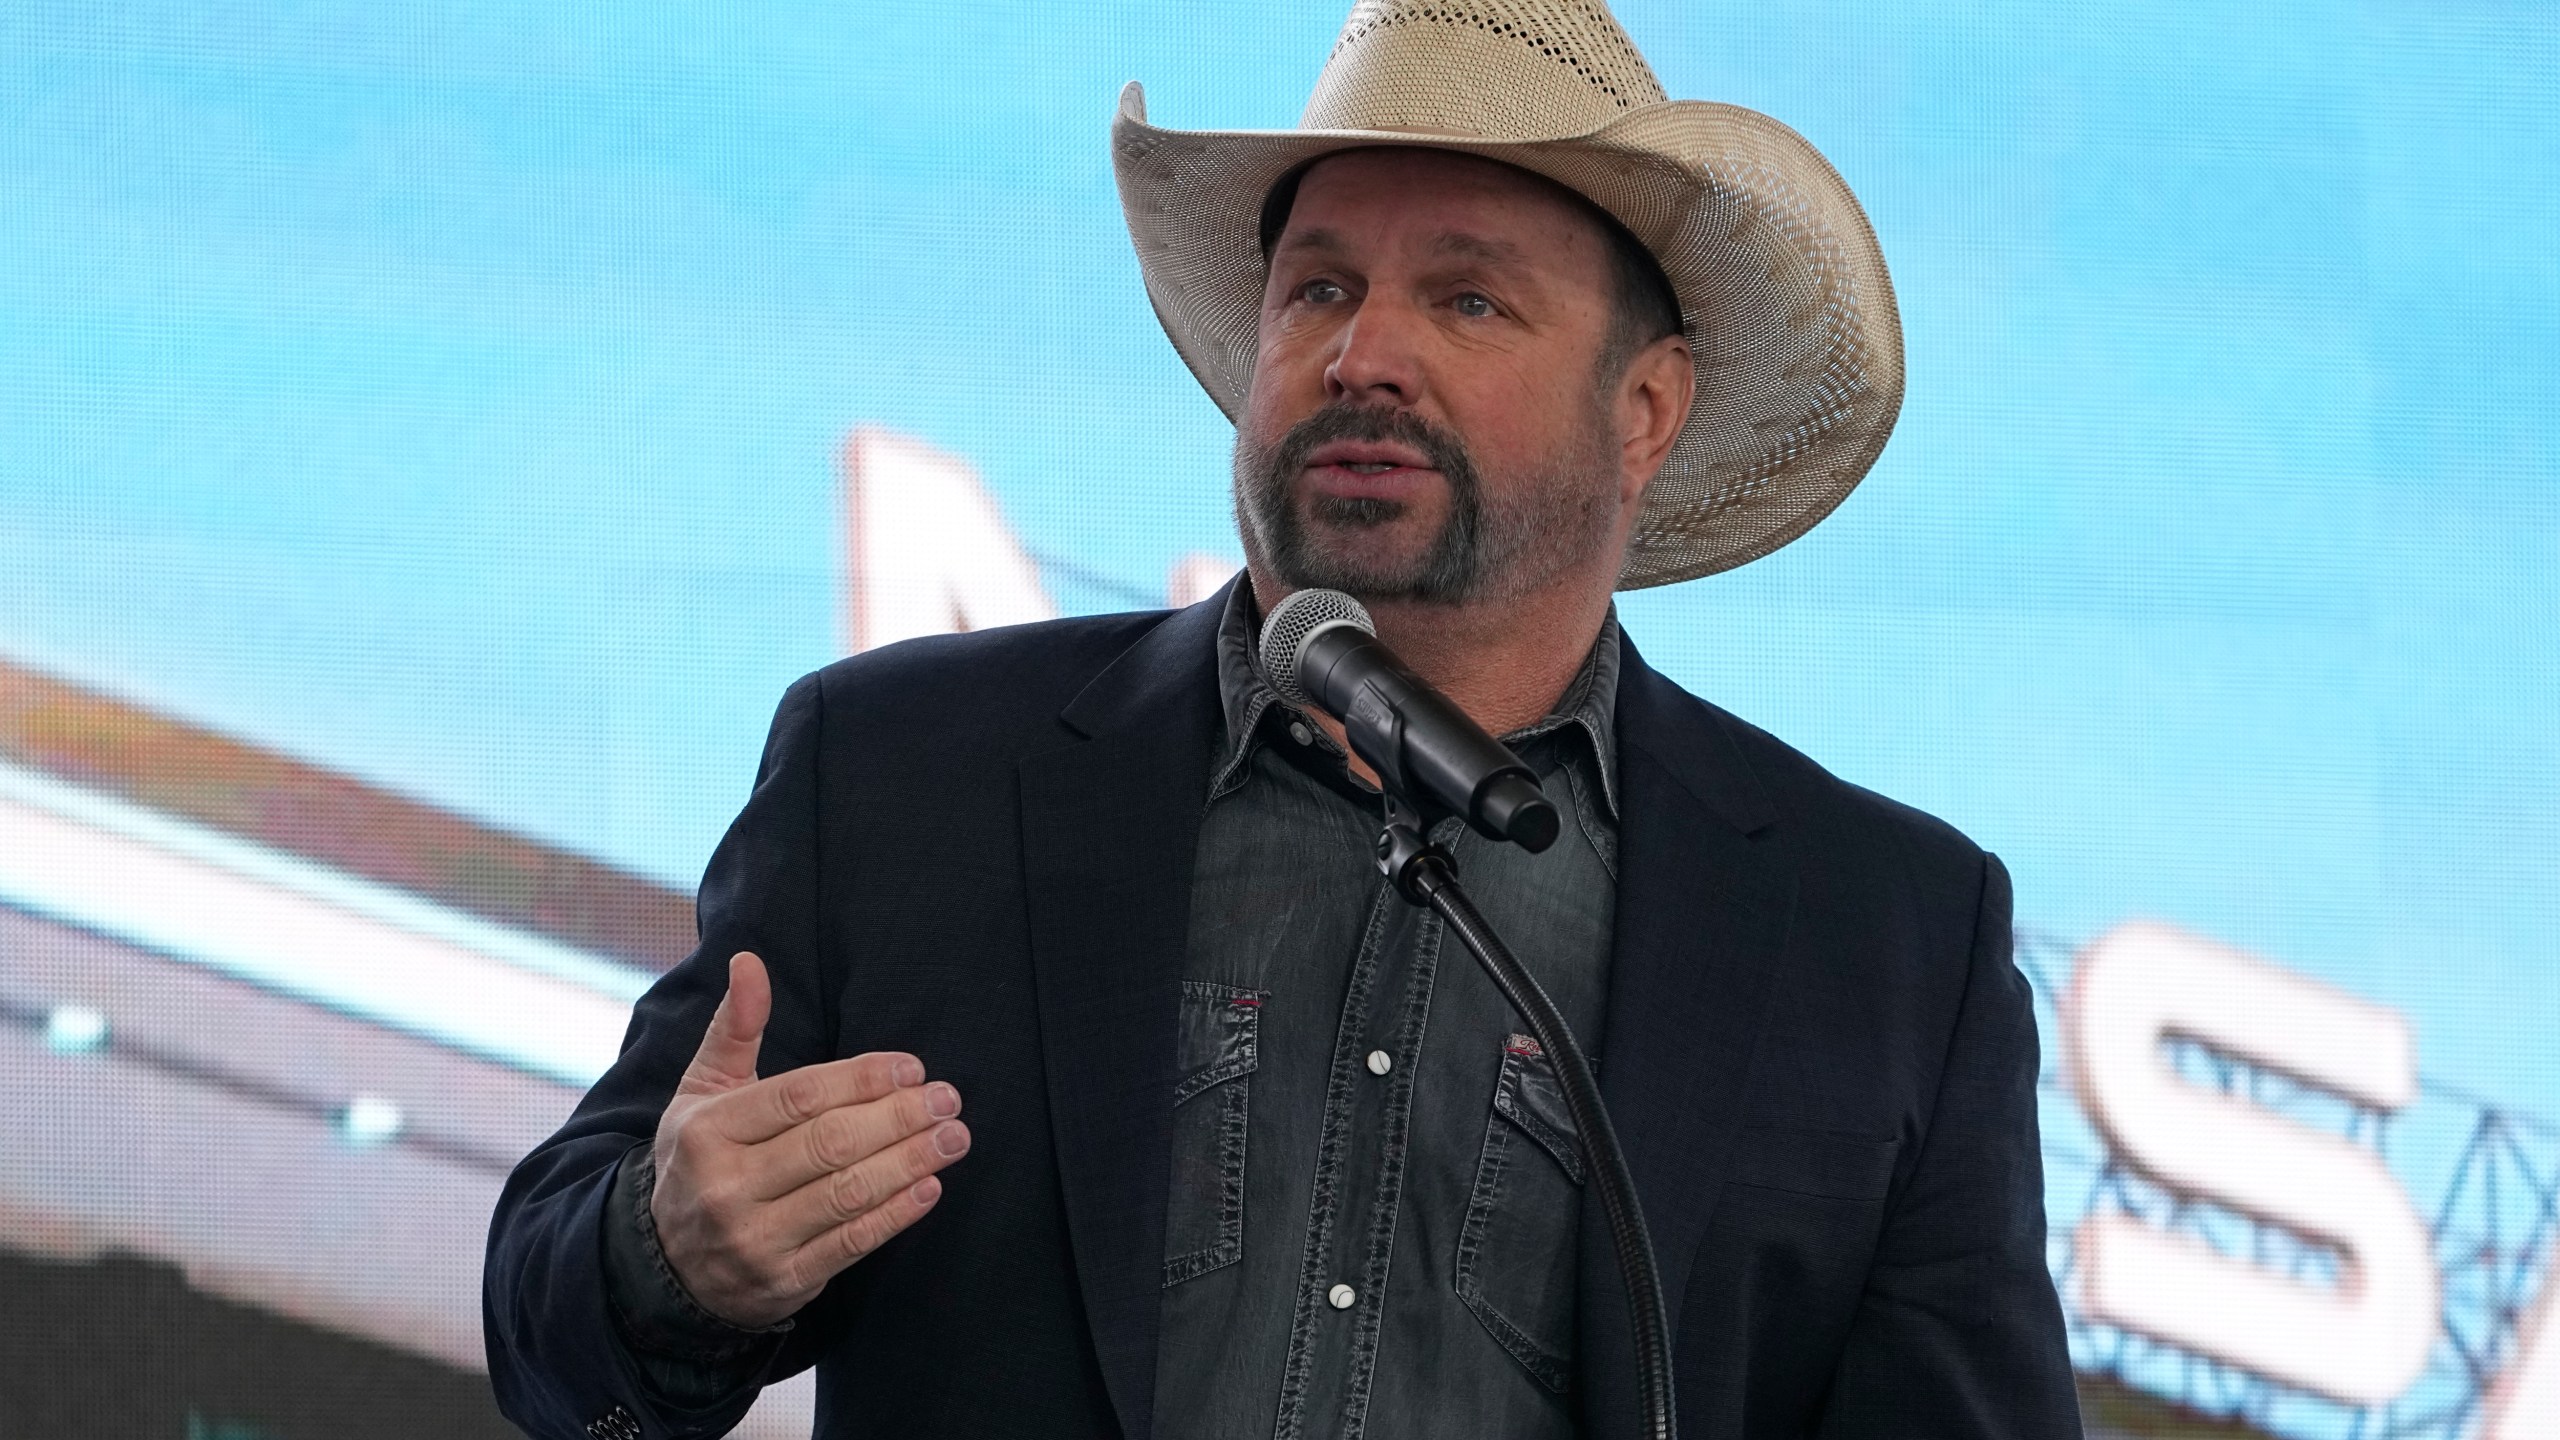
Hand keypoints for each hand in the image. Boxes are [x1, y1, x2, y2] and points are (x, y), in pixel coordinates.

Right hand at [647, 951, 969, 1328]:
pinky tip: (929, 1188)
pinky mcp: (781, 1281)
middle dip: (898, 1118)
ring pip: (846, 1195)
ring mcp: (753, 1239)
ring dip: (910, 1163)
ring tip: (954, 1138)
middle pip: (829, 1144)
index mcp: (708, 1130)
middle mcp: (725, 1186)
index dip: (861, 1080)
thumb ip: (735, 1028)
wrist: (663, 1264)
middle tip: (947, 1100)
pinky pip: (850, 1245)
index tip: (912, 1068)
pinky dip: (895, 1215)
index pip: (799, 1097)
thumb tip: (749, 961)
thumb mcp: (703, 1091)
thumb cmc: (699, 1159)